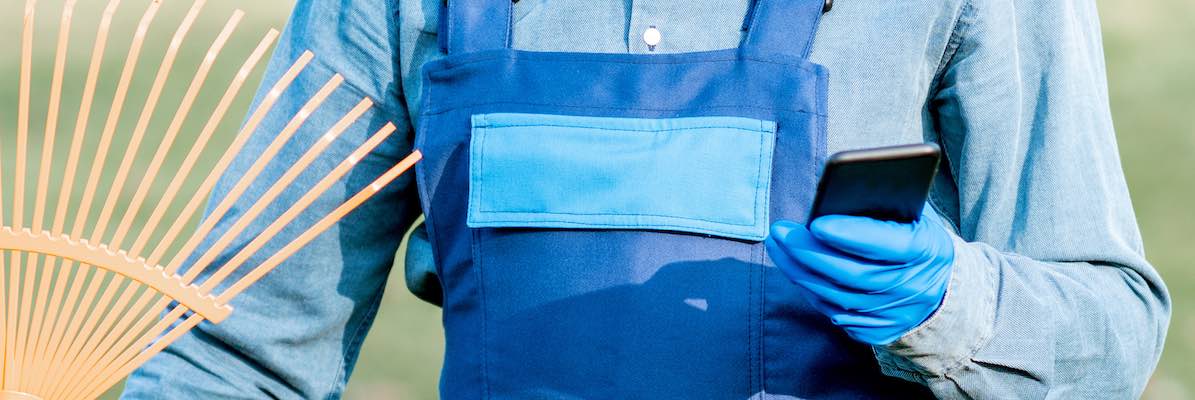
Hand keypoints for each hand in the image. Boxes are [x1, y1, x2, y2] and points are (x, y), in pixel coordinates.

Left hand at [765, 208, 954, 344]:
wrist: (940, 287)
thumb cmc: (913, 236)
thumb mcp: (910, 215)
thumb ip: (881, 205)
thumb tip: (834, 194)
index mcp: (926, 251)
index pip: (887, 245)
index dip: (851, 235)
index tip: (816, 222)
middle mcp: (913, 288)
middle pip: (853, 275)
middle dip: (811, 253)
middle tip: (780, 232)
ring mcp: (896, 315)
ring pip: (838, 298)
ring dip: (801, 271)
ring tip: (778, 246)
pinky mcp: (880, 332)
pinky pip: (837, 315)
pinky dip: (813, 292)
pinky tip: (795, 270)